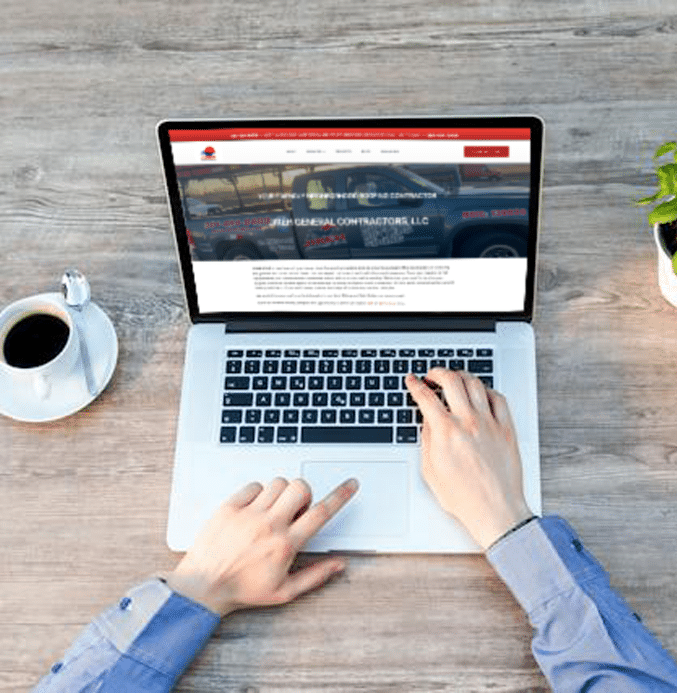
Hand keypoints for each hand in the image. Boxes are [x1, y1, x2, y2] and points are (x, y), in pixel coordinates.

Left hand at [165, 477, 357, 615]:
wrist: (203, 586)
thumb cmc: (242, 590)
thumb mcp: (284, 591)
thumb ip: (316, 575)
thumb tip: (339, 564)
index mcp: (285, 544)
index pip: (320, 513)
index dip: (341, 496)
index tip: (351, 484)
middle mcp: (268, 525)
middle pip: (300, 488)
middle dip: (304, 494)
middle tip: (295, 509)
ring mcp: (248, 514)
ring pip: (277, 483)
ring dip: (282, 493)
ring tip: (273, 510)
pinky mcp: (229, 507)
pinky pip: (253, 485)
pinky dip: (258, 493)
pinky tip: (254, 509)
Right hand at [405, 369, 531, 549]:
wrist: (495, 511)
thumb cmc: (464, 498)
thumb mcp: (430, 470)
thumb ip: (427, 440)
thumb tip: (427, 420)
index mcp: (446, 432)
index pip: (425, 397)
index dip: (415, 384)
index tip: (413, 380)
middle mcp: (468, 422)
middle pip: (451, 380)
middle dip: (437, 372)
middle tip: (432, 375)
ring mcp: (490, 423)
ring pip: (475, 383)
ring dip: (461, 376)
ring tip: (455, 379)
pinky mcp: (506, 429)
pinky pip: (498, 398)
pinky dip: (486, 390)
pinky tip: (480, 394)